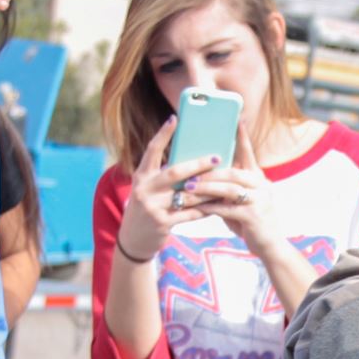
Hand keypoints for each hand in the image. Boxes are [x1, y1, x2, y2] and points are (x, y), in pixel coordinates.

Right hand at [114, 119, 228, 261]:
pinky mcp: (162, 223)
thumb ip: (164, 176)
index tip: (175, 119)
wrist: (133, 239)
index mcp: (141, 176)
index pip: (151, 151)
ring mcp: (152, 207)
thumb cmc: (148, 208)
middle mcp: (144, 189)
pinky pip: (190, 214)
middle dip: (197, 164)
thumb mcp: (149, 189)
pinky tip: (218, 203)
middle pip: (175, 172)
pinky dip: (205, 208)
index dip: (163, 135)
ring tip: (224, 182)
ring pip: (186, 194)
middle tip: (217, 158)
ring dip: (207, 189)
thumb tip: (192, 159)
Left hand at [180, 120, 284, 255]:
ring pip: (228, 189)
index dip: (242, 136)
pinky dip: (210, 207)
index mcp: (258, 178)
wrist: (271, 246)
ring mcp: (259, 200)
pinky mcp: (253, 216)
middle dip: (209, 171)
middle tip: (189, 172)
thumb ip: (229, 188)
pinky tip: (197, 207)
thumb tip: (205, 177)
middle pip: (233, 171)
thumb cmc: (252, 222)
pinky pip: (227, 208)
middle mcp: (261, 185)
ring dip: (206, 188)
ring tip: (187, 188)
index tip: (236, 119)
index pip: (248, 153)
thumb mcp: (242, 201)